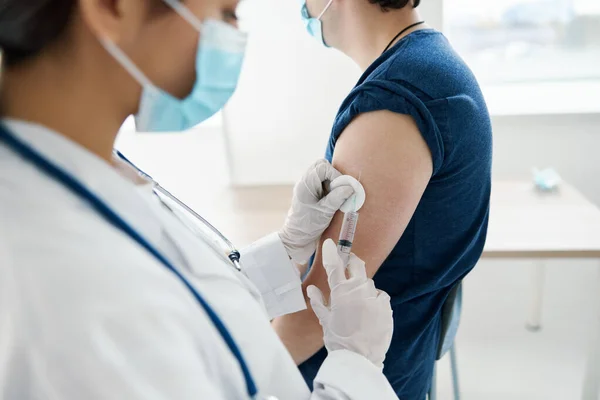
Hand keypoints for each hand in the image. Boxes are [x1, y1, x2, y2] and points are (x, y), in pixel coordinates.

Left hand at [279, 159, 355, 264]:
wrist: (295, 241)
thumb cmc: (307, 226)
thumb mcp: (325, 212)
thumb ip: (338, 197)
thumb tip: (351, 187)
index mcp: (305, 184)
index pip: (323, 167)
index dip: (335, 175)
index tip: (342, 189)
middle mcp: (304, 183)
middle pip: (321, 166)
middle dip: (333, 175)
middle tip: (338, 190)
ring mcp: (306, 189)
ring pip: (322, 175)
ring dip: (332, 183)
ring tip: (336, 197)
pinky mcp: (310, 196)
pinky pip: (321, 184)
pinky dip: (329, 189)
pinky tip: (333, 201)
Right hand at [307, 239, 392, 368]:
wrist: (360, 359)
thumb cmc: (338, 340)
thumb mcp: (325, 320)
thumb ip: (319, 301)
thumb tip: (312, 289)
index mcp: (341, 292)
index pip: (335, 264)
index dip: (332, 252)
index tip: (330, 244)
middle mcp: (359, 290)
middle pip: (356, 264)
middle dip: (351, 262)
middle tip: (347, 265)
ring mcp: (374, 297)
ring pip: (368, 283)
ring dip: (362, 287)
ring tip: (357, 303)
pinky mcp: (386, 306)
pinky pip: (379, 297)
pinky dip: (373, 300)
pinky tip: (368, 312)